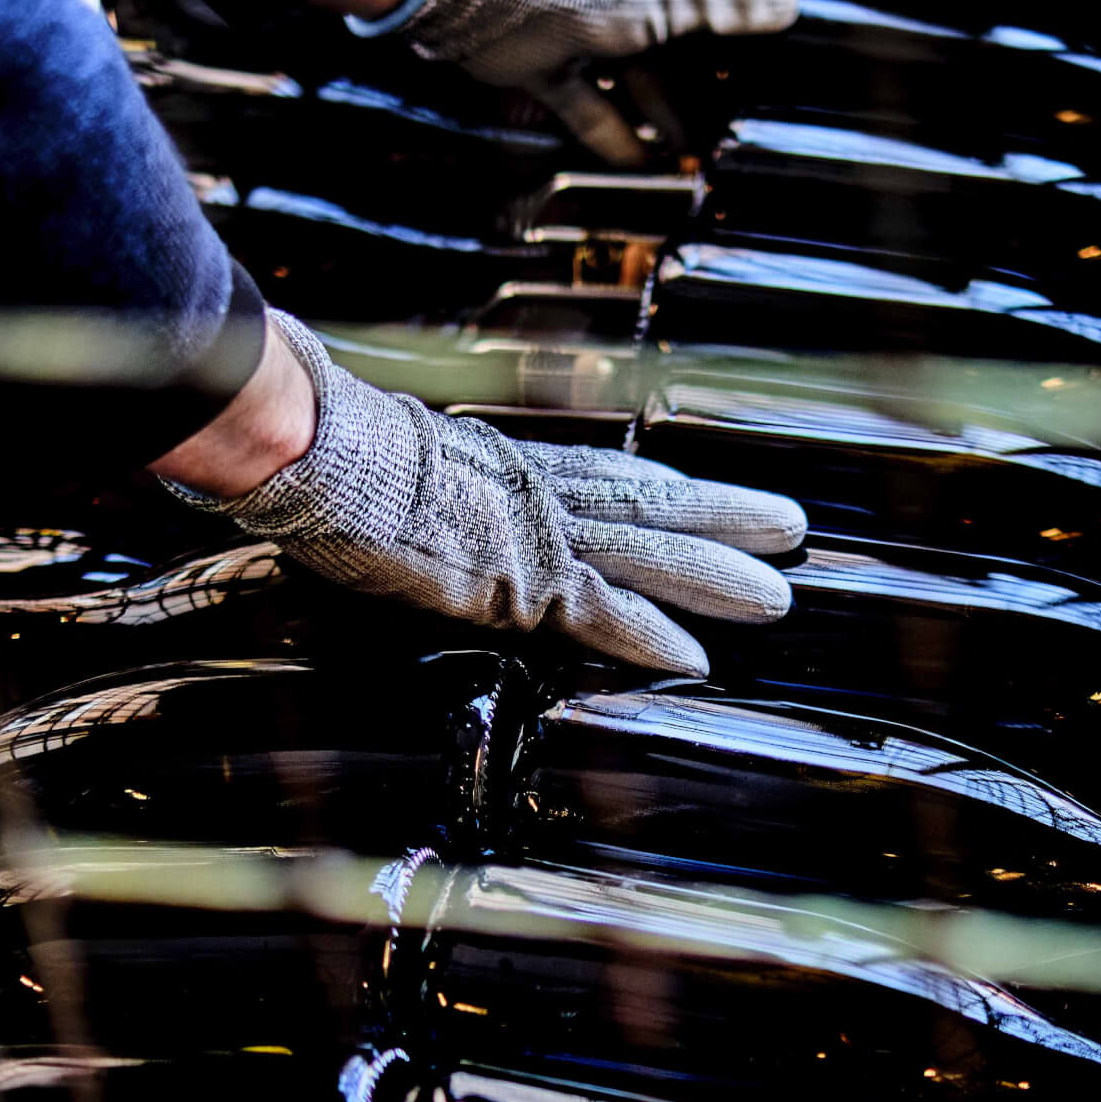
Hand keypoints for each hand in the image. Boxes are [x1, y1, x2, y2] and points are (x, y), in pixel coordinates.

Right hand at [160, 311, 805, 677]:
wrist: (309, 442)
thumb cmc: (322, 443)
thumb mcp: (383, 458)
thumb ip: (411, 479)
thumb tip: (382, 485)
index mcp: (505, 465)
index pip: (604, 478)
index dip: (663, 491)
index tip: (707, 494)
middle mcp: (535, 491)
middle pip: (650, 503)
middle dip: (724, 516)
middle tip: (791, 528)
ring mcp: (532, 533)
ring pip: (650, 551)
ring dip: (717, 575)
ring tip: (780, 595)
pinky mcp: (514, 577)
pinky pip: (598, 613)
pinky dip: (650, 636)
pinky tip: (698, 659)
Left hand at [401, 0, 798, 163]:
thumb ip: (729, 7)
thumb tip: (792, 1)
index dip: (725, 31)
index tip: (750, 73)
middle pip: (664, 41)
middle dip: (692, 88)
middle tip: (723, 130)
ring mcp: (573, 25)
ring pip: (625, 76)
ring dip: (655, 117)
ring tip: (688, 158)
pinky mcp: (541, 64)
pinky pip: (585, 102)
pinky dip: (610, 133)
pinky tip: (638, 166)